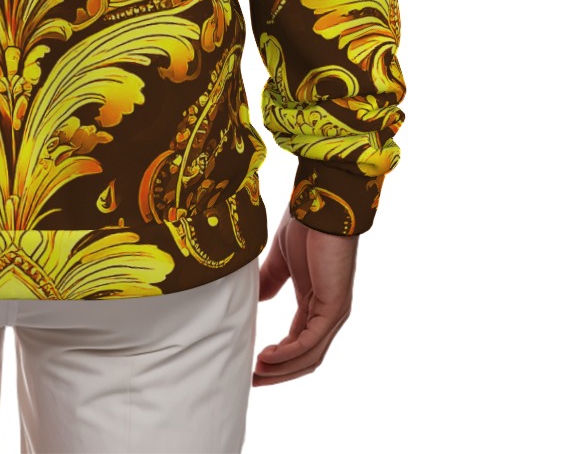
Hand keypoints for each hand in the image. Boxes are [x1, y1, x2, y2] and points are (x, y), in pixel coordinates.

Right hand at [252, 208, 356, 385]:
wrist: (320, 206)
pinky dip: (289, 353)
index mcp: (314, 302)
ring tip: (257, 372)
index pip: (297, 341)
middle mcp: (327, 313)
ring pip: (309, 355)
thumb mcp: (280, 259)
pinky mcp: (334, 307)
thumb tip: (256, 299)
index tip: (251, 364)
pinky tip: (269, 356)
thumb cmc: (304, 227)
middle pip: (305, 356)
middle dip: (278, 372)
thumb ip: (270, 281)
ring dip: (282, 368)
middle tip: (252, 379)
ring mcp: (333, 312)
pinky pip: (311, 341)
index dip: (276, 357)